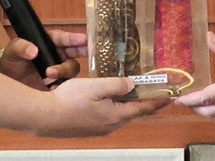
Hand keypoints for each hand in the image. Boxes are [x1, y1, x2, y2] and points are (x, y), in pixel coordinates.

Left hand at [0, 28, 86, 88]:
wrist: (8, 81)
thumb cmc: (12, 60)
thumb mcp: (13, 50)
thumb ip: (21, 47)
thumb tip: (33, 51)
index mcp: (50, 42)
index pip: (64, 38)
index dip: (74, 38)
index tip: (83, 39)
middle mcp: (58, 55)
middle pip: (75, 52)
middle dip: (81, 51)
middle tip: (86, 52)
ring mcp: (60, 70)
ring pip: (71, 69)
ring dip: (64, 71)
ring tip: (50, 74)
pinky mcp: (58, 85)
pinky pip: (67, 86)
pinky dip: (64, 87)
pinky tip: (55, 87)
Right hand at [34, 76, 169, 136]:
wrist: (44, 117)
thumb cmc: (69, 100)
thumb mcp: (96, 86)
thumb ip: (117, 84)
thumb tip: (133, 85)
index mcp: (115, 116)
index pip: (143, 108)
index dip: (157, 101)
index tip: (170, 97)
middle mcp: (110, 126)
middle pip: (131, 112)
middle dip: (143, 102)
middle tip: (153, 92)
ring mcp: (98, 129)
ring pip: (118, 114)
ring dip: (127, 104)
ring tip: (132, 93)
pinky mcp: (88, 128)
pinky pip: (106, 116)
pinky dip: (113, 107)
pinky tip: (107, 99)